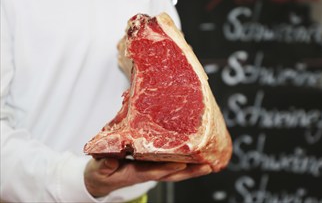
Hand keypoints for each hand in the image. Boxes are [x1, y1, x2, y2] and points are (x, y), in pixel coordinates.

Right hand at [84, 158, 211, 197]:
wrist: (101, 179)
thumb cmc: (100, 173)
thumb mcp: (98, 169)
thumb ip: (104, 164)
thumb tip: (110, 159)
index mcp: (134, 173)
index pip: (153, 171)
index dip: (167, 167)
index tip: (181, 163)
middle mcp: (147, 172)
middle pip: (171, 173)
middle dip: (189, 171)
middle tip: (207, 166)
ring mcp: (151, 169)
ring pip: (174, 170)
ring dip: (191, 168)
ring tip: (209, 163)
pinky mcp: (152, 165)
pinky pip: (170, 164)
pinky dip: (184, 162)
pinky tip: (195, 157)